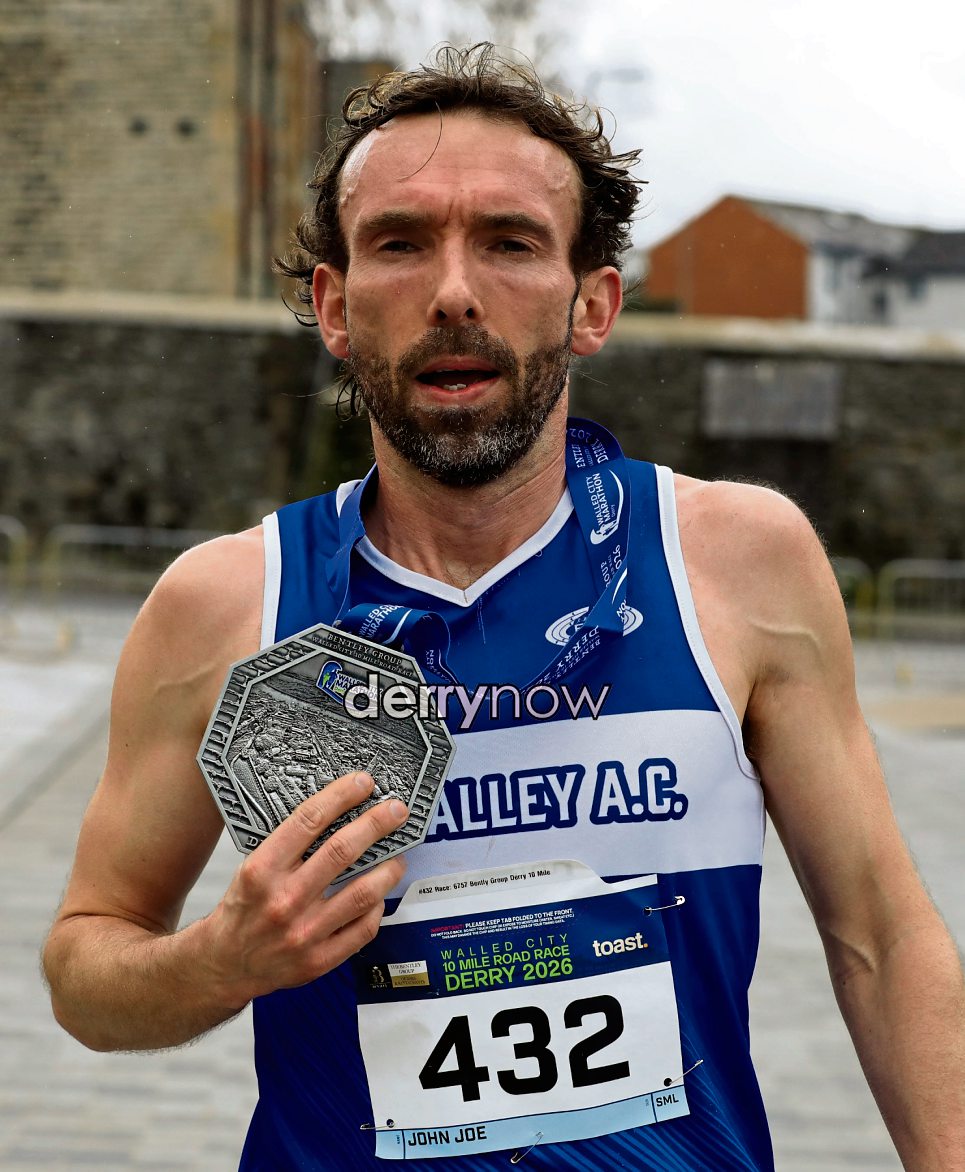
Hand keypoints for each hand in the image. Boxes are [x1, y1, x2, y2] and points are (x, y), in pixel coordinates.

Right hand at [203, 772, 407, 1006]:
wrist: (225, 966)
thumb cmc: (242, 910)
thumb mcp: (252, 868)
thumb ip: (288, 846)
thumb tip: (337, 812)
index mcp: (262, 870)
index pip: (308, 821)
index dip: (340, 796)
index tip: (362, 783)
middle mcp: (284, 899)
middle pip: (342, 850)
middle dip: (376, 824)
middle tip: (397, 810)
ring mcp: (304, 932)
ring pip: (363, 892)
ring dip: (389, 868)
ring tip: (399, 856)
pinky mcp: (319, 960)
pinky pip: (363, 928)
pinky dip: (377, 907)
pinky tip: (378, 896)